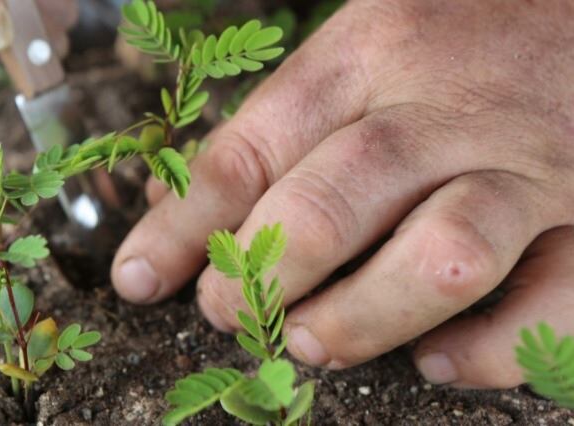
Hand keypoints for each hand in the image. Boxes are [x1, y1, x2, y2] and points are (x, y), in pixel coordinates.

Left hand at [111, 0, 573, 388]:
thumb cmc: (463, 31)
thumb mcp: (363, 42)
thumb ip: (284, 125)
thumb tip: (180, 221)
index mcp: (369, 52)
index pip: (253, 148)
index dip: (185, 227)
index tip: (140, 279)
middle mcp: (445, 105)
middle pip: (332, 202)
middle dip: (263, 274)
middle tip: (228, 312)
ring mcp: (530, 161)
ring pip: (440, 253)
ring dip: (360, 315)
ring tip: (310, 343)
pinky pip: (553, 296)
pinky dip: (491, 346)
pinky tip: (438, 360)